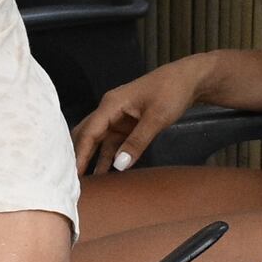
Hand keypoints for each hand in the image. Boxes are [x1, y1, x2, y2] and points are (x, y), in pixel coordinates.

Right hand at [74, 57, 219, 175]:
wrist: (189, 80)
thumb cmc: (172, 91)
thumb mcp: (156, 118)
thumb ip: (137, 141)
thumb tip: (119, 165)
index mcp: (111, 104)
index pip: (89, 132)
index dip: (79, 153)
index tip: (72, 173)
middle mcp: (110, 111)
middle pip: (87, 135)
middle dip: (79, 156)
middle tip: (72, 180)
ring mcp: (118, 118)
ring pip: (99, 141)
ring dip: (92, 159)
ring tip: (86, 181)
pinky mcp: (127, 124)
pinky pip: (112, 143)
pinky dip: (107, 157)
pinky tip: (104, 173)